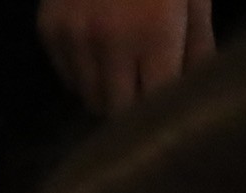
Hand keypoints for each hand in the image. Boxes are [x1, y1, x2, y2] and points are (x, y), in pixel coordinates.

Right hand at [38, 0, 213, 115]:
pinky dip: (83, 73)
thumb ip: (197, 43)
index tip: (169, 100)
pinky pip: (66, 76)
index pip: (155, 100)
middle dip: (132, 103)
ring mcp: (72, 38)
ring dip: (106, 91)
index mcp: (154, 33)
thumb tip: (195, 84)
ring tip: (123, 65)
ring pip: (87, 97)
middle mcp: (109, 43)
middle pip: (115, 109)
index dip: (162, 105)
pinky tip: (99, 49)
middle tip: (145, 85)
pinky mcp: (49, 31)